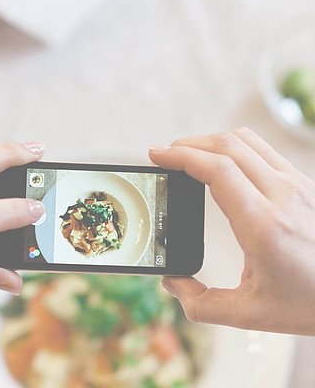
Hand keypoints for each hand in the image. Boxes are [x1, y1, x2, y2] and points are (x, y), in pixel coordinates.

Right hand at [149, 128, 314, 334]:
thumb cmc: (308, 304)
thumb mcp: (249, 315)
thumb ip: (201, 304)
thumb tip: (171, 282)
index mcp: (264, 224)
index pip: (217, 169)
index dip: (181, 156)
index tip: (156, 155)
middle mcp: (283, 196)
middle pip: (227, 146)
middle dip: (187, 144)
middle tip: (164, 155)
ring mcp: (297, 185)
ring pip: (246, 140)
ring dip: (210, 141)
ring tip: (188, 156)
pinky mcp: (304, 183)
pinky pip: (262, 149)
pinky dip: (232, 147)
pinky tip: (220, 163)